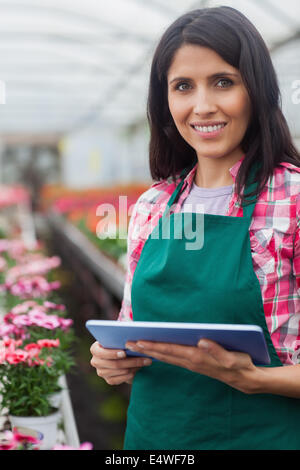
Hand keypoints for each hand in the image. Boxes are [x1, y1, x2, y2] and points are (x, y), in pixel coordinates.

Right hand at [90, 341, 151, 384]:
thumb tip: (134, 334)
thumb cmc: (121, 343)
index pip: (100, 352)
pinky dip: (128, 375)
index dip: (112, 353)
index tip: (124, 353)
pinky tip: (137, 371)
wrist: (124, 355)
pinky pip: (118, 380)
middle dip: (131, 361)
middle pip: (113, 364)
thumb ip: (123, 336)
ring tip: (145, 362)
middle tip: (145, 358)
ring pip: (119, 371)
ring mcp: (101, 372)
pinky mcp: (108, 380)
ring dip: (133, 367)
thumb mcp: (120, 338)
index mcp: (95, 348)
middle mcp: (95, 361)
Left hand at [125, 339, 260, 393]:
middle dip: (145, 348)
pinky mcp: (194, 363)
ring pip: (166, 357)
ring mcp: (191, 363)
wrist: (244, 378)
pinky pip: (173, 359)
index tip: (138, 341)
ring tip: (136, 346)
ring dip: (150, 351)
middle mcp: (191, 361)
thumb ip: (216, 350)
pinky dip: (161, 354)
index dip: (153, 345)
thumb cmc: (238, 364)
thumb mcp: (231, 358)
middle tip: (128, 343)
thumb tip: (201, 340)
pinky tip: (155, 351)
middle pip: (164, 354)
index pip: (170, 350)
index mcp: (196, 357)